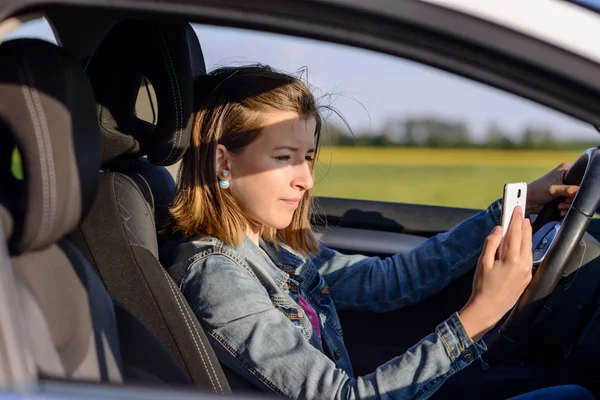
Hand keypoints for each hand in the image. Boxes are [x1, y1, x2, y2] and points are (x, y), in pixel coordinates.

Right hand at [458, 207, 532, 340]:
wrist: (488, 309)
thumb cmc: (483, 287)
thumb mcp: (482, 263)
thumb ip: (491, 243)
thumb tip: (498, 230)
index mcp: (512, 259)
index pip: (516, 233)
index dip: (516, 219)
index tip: (516, 208)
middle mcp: (523, 264)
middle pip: (526, 239)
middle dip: (524, 225)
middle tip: (521, 213)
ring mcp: (526, 272)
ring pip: (529, 248)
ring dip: (526, 235)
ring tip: (522, 225)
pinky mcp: (526, 278)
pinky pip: (528, 257)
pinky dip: (525, 247)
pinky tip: (520, 244)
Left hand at [527, 163, 578, 215]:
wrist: (528, 201)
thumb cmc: (536, 191)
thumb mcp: (553, 189)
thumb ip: (567, 190)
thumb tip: (579, 191)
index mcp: (565, 169)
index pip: (581, 175)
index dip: (580, 186)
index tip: (574, 194)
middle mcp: (567, 176)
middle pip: (580, 188)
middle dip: (573, 198)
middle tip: (565, 201)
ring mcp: (565, 187)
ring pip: (576, 197)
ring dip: (569, 204)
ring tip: (560, 206)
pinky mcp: (563, 195)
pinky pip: (571, 202)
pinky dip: (567, 207)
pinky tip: (560, 210)